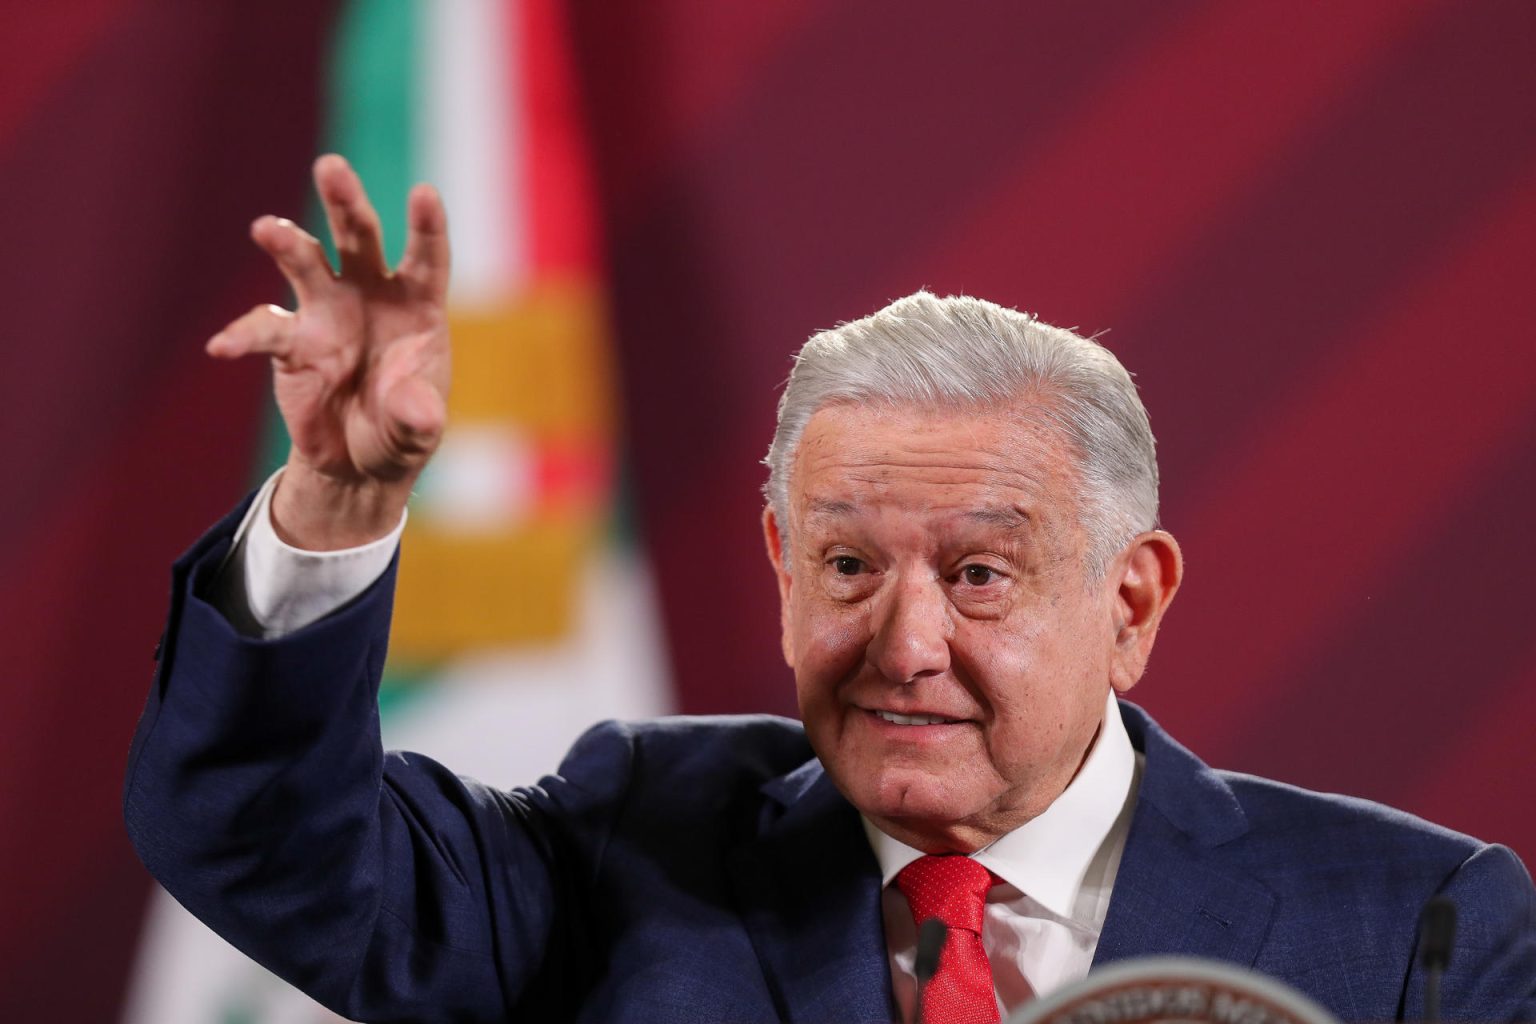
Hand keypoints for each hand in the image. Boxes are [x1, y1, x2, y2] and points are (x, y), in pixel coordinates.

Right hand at [208, 154, 450, 548]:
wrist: (360, 459)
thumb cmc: (402, 428)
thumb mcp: (419, 431)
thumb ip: (419, 416)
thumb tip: (416, 408)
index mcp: (416, 305)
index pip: (426, 257)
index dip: (426, 227)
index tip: (424, 193)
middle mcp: (370, 293)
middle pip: (358, 237)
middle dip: (345, 202)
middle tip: (330, 167)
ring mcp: (326, 311)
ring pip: (305, 262)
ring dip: (287, 242)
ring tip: (267, 229)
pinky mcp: (290, 341)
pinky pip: (262, 330)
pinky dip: (242, 336)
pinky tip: (223, 347)